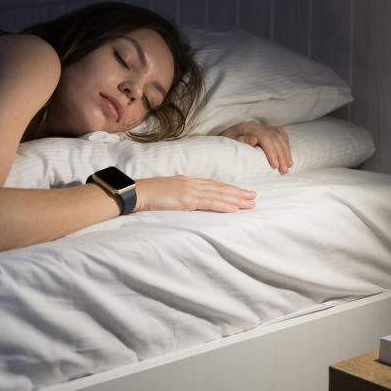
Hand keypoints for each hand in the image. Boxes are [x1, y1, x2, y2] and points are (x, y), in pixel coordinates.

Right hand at [134, 176, 255, 212]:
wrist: (136, 193)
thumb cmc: (148, 195)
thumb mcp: (168, 193)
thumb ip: (181, 196)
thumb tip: (190, 203)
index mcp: (188, 182)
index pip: (213, 185)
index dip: (228, 188)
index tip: (241, 192)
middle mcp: (192, 183)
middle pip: (220, 188)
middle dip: (238, 193)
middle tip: (254, 197)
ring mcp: (189, 191)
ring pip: (218, 194)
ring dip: (236, 199)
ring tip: (250, 203)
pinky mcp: (186, 200)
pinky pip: (209, 202)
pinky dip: (223, 205)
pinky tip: (234, 208)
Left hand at [221, 121, 292, 173]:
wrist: (225, 137)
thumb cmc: (226, 143)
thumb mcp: (229, 143)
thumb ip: (242, 141)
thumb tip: (254, 139)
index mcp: (246, 127)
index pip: (265, 137)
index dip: (271, 151)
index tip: (275, 165)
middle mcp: (256, 125)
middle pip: (275, 137)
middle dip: (281, 154)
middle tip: (284, 170)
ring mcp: (262, 126)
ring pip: (280, 136)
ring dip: (286, 151)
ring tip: (288, 166)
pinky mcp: (267, 129)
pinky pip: (281, 135)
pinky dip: (286, 146)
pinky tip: (288, 156)